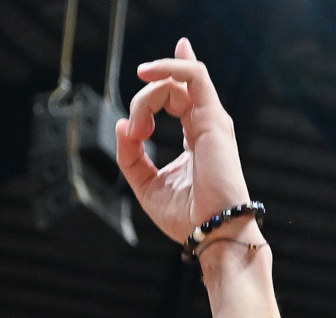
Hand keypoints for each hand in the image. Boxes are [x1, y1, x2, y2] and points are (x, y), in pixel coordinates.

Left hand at [116, 39, 252, 247]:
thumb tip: (121, 125)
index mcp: (194, 138)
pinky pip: (193, 75)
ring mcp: (211, 120)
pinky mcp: (214, 118)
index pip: (182, 94)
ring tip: (138, 129)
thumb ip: (131, 156)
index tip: (139, 97)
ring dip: (148, 96)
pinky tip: (146, 75)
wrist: (212, 232)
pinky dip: (169, 67)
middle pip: (171, 88)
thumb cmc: (187, 217)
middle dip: (143, 101)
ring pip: (176, 81)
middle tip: (135, 135)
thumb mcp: (146, 185)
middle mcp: (205, 125)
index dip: (167, 74)